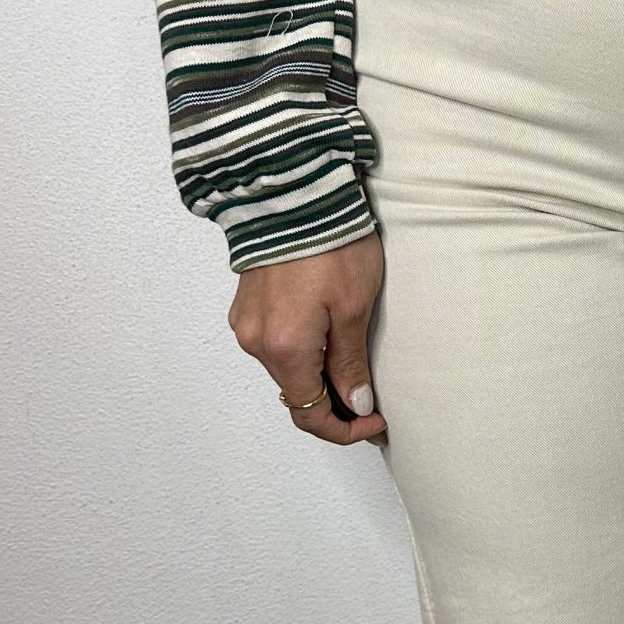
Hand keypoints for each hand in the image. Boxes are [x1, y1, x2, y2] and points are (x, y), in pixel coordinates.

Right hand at [229, 233, 389, 447]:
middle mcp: (256, 343)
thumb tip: (356, 406)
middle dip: (335, 404)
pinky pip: (276, 345)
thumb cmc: (331, 244)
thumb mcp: (354, 308)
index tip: (376, 423)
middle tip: (373, 400)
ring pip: (287, 370)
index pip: (310, 414)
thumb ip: (350, 364)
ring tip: (355, 365)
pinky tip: (328, 339)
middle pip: (297, 394)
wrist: (294, 193)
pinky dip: (302, 353)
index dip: (345, 430)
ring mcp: (247, 323)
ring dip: (319, 376)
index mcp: (285, 350)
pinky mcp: (247, 306)